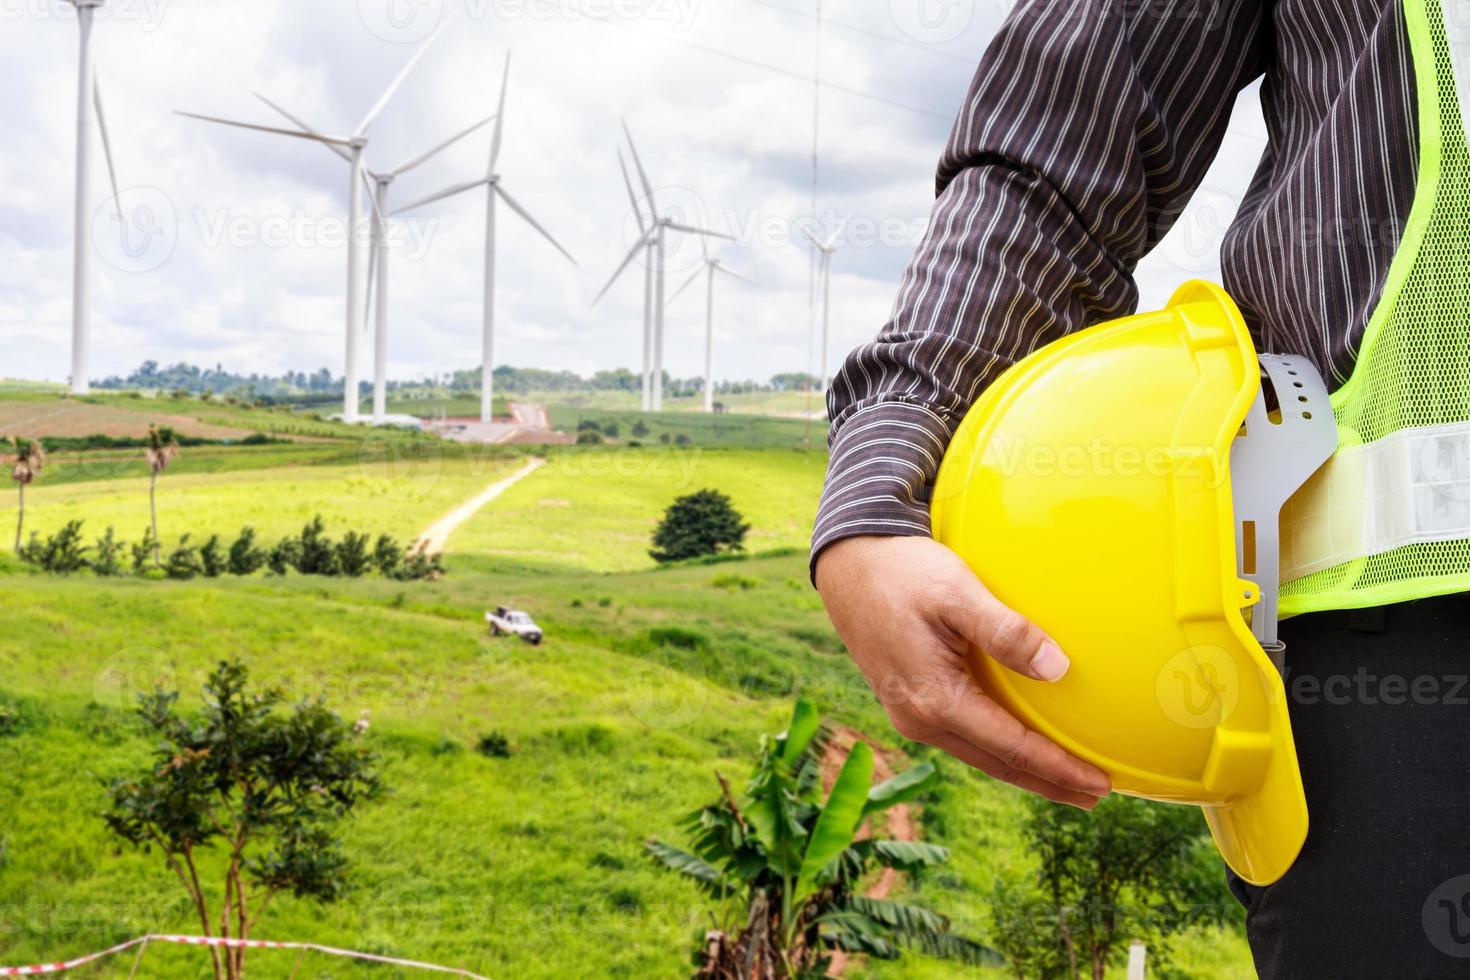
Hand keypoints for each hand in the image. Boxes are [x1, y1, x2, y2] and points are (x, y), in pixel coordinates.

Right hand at [815, 535, 1110, 808]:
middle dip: (1047, 782)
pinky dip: (997, 748)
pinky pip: (962, 736)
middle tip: (1094, 797)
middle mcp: (919, 718)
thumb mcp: (958, 593)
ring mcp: (909, 713)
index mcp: (935, 699)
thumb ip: (1007, 632)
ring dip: (1022, 769)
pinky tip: (1014, 742)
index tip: (1099, 783)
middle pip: (996, 765)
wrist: (848, 561)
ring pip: (978, 753)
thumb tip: (1059, 670)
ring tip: (1064, 778)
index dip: (1058, 768)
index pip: (1012, 748)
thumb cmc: (902, 571)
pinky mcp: (906, 699)